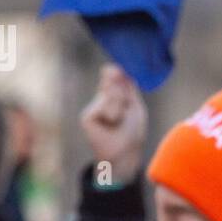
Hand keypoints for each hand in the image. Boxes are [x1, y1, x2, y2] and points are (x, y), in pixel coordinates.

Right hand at [80, 65, 147, 183]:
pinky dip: (112, 113)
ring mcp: (93, 107)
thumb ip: (126, 88)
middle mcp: (102, 100)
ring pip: (108, 95)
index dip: (114, 73)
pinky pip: (103, 105)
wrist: (126, 151)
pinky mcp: (87, 116)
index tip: (114, 68)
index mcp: (114, 97)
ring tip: (119, 120)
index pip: (112, 78)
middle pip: (111, 83)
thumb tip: (115, 69)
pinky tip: (110, 124)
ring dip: (119, 106)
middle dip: (121, 92)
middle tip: (125, 109)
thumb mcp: (134, 106)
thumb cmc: (132, 131)